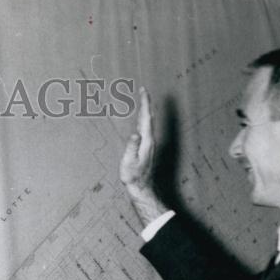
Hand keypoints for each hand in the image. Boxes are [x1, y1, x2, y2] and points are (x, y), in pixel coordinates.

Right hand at [119, 87, 167, 224]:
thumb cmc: (133, 177)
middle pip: (149, 118)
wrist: (141, 188)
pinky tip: (141, 121)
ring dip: (145, 111)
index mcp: (146, 141)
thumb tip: (135, 134)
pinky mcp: (147, 148)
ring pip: (148, 123)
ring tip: (142, 102)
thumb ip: (132, 147)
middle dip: (146, 104)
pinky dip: (143, 120)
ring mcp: (149, 144)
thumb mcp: (129, 162)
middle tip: (143, 91)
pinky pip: (146, 129)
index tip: (143, 91)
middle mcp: (150, 140)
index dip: (145, 103)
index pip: (146, 118)